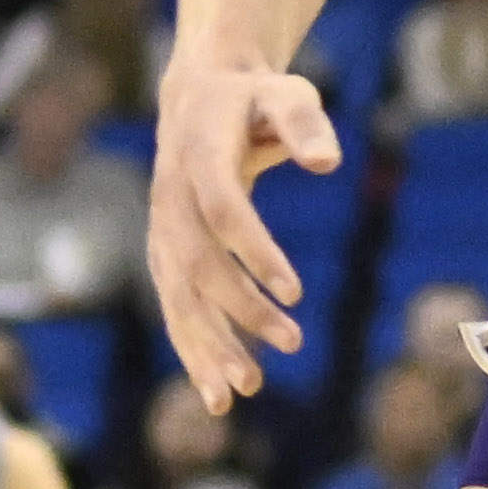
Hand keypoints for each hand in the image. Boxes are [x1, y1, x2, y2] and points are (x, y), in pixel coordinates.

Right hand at [150, 54, 339, 402]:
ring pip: (176, 294)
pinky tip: (219, 394)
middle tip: (291, 343)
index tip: (295, 291)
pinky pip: (174, 305)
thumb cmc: (255, 98)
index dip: (254, 251)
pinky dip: (192, 349)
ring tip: (246, 391)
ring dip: (206, 345)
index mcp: (198, 152)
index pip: (222, 209)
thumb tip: (326, 162)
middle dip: (236, 309)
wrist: (199, 96)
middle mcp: (170, 194)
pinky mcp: (164, 252)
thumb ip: (305, 123)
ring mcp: (161, 226)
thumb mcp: (287, 94)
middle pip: (195, 261)